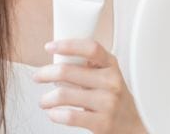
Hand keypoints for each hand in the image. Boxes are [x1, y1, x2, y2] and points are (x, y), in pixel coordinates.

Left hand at [32, 38, 147, 133]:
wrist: (131, 124)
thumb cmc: (112, 95)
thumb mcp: (106, 73)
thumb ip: (87, 64)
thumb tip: (56, 59)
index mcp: (110, 64)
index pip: (90, 48)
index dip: (67, 45)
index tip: (49, 46)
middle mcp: (111, 81)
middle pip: (68, 71)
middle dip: (46, 73)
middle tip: (37, 76)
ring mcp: (108, 102)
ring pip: (64, 94)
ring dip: (47, 98)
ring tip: (43, 100)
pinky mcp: (102, 123)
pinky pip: (70, 116)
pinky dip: (55, 114)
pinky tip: (53, 113)